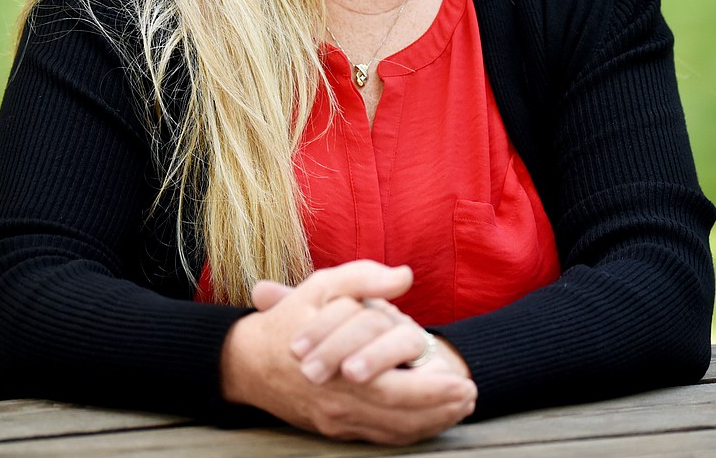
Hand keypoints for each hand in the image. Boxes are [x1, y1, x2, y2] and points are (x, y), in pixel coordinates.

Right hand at [220, 260, 475, 443]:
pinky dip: (409, 433)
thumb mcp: (321, 287)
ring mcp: (335, 419)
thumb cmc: (288, 320)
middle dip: (439, 408)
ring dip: (430, 422)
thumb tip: (404, 275)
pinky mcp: (334, 429)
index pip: (391, 386)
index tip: (460, 379)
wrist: (245, 362)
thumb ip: (364, 278)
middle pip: (397, 414)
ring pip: (391, 431)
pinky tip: (431, 420)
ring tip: (461, 408)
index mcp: (335, 368)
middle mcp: (336, 401)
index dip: (430, 388)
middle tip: (470, 396)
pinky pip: (379, 438)